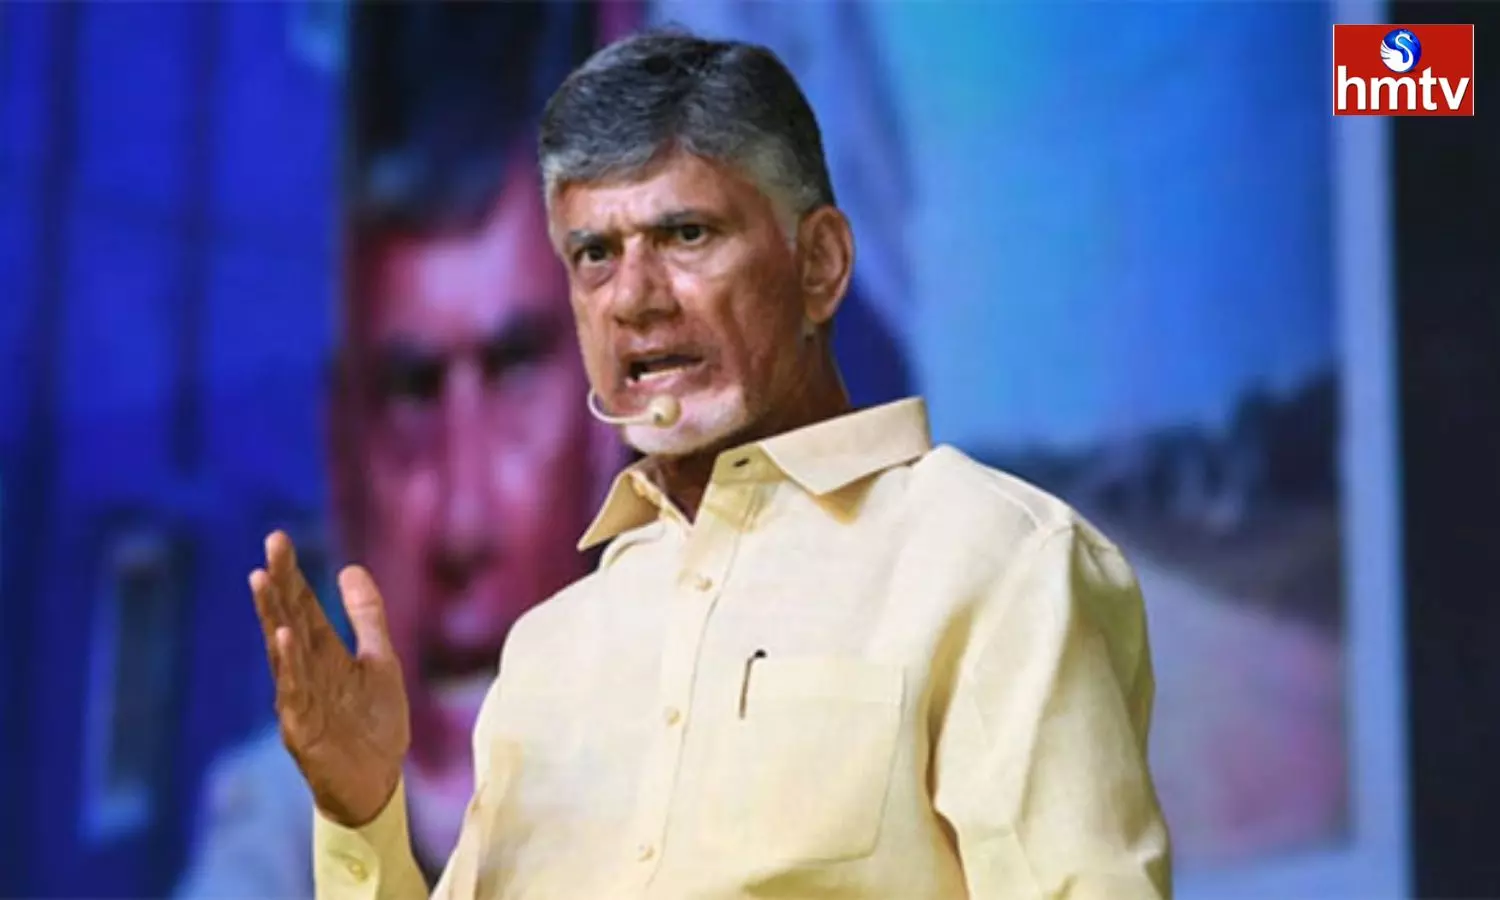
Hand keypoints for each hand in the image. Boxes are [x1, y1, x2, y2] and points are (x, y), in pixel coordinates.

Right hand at [250, 531, 409, 826]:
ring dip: (272, 615)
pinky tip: (283, 637)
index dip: (292, 574)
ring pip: (282, 651)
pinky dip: (288, 665)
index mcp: (324, 654)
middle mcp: (306, 671)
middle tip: (270, 545)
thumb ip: (366, 617)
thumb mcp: (380, 661)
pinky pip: (293, 692)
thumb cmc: (374, 723)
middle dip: (279, 583)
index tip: (277, 537)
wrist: (378, 783)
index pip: (302, 606)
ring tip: (262, 580)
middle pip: (288, 619)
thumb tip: (350, 568)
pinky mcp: (302, 728)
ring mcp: (300, 699)